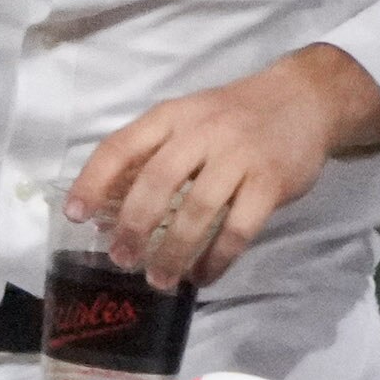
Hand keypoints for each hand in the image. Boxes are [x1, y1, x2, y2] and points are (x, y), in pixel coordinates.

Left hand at [69, 41, 379, 288]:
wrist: (304, 100)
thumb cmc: (233, 116)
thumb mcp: (188, 119)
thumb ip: (152, 155)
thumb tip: (107, 206)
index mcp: (172, 116)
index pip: (121, 146)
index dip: (94, 181)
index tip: (75, 215)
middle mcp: (202, 132)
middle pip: (158, 181)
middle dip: (134, 225)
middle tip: (121, 259)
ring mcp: (239, 156)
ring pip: (198, 210)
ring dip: (174, 251)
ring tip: (160, 279)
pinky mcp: (271, 182)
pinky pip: (239, 228)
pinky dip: (217, 258)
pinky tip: (203, 276)